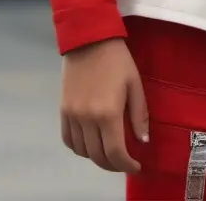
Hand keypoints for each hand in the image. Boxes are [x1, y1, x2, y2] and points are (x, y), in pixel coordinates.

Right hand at [60, 37, 148, 172]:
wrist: (88, 38)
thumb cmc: (117, 59)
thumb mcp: (134, 83)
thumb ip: (139, 114)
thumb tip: (142, 141)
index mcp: (108, 113)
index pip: (115, 153)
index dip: (126, 165)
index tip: (136, 166)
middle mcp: (87, 119)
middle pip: (97, 156)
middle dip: (113, 165)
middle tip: (123, 162)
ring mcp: (72, 115)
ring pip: (82, 151)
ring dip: (96, 157)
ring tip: (108, 152)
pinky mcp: (63, 110)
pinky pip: (68, 139)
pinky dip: (79, 147)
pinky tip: (90, 143)